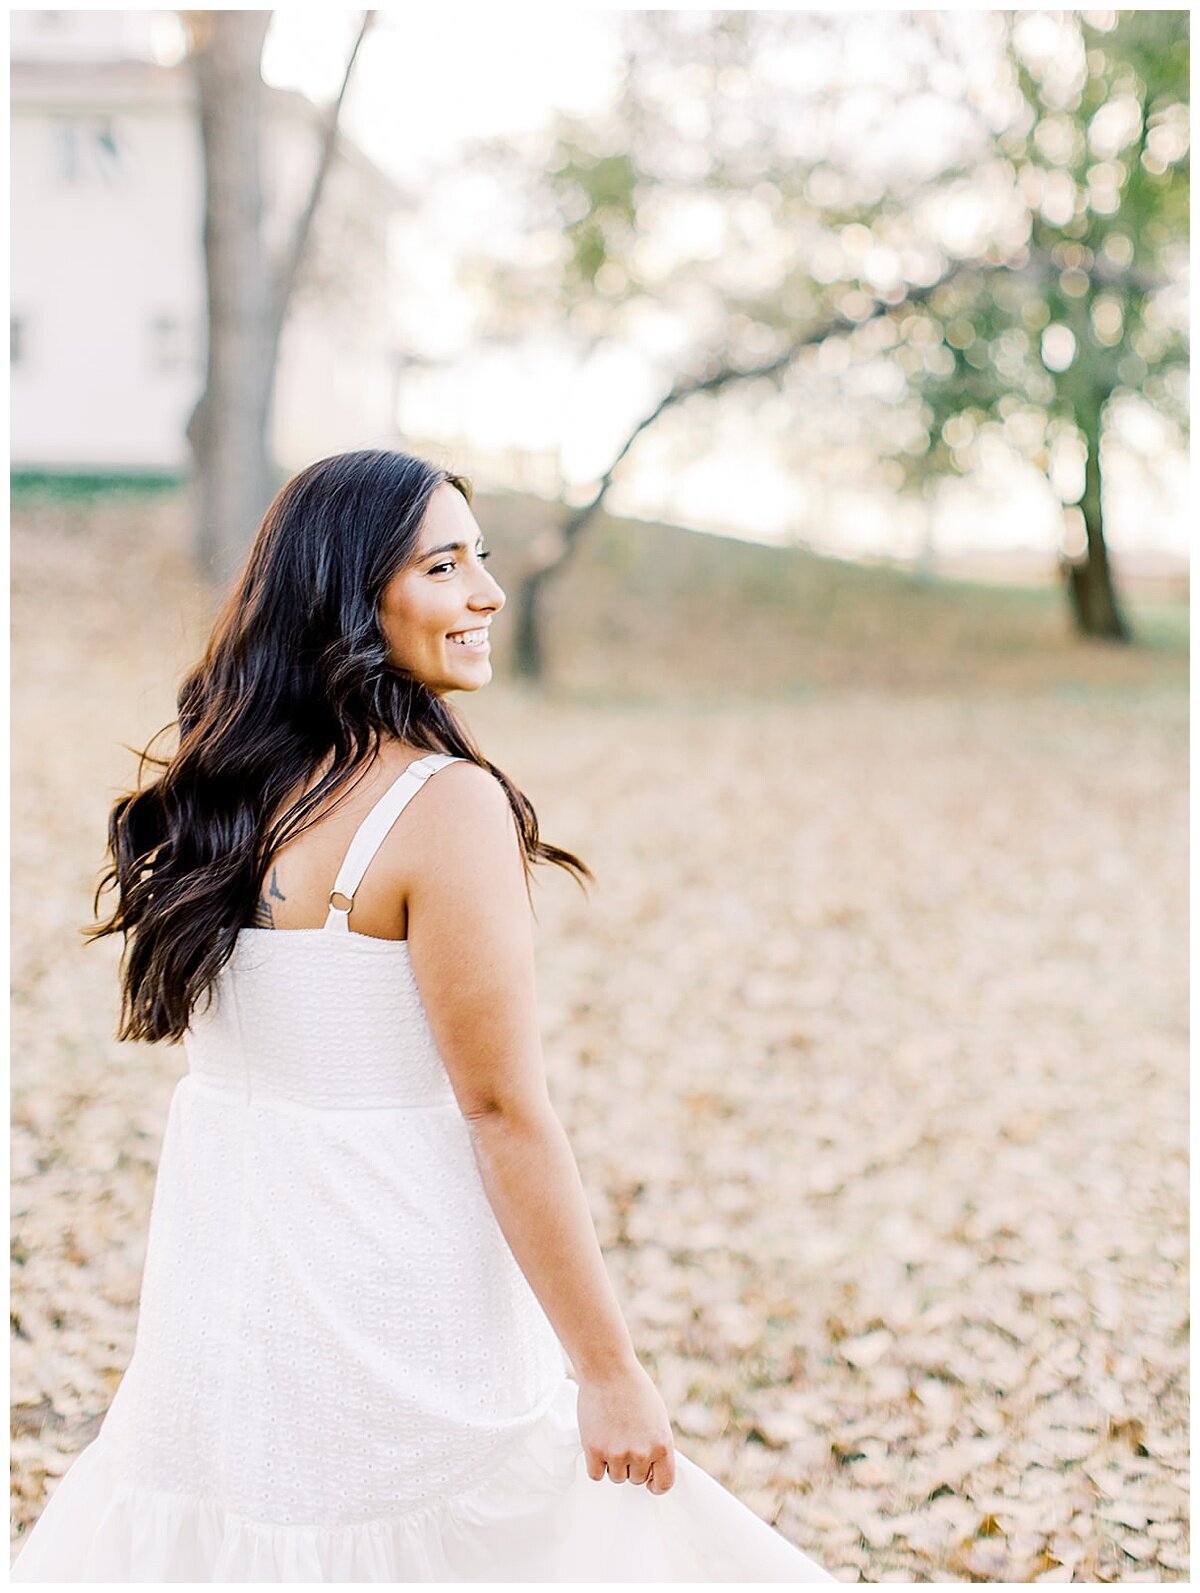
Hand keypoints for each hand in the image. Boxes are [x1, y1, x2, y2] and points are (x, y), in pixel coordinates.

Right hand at [576, 1361, 676, 1493]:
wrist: (608, 1369)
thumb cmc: (634, 1388)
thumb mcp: (657, 1418)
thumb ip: (656, 1445)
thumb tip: (652, 1469)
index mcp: (663, 1445)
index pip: (664, 1483)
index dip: (655, 1483)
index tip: (648, 1479)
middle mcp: (642, 1454)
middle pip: (635, 1479)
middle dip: (630, 1465)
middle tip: (623, 1440)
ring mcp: (617, 1454)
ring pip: (615, 1477)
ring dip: (612, 1463)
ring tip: (610, 1436)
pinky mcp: (594, 1451)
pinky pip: (596, 1474)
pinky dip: (595, 1463)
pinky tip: (597, 1442)